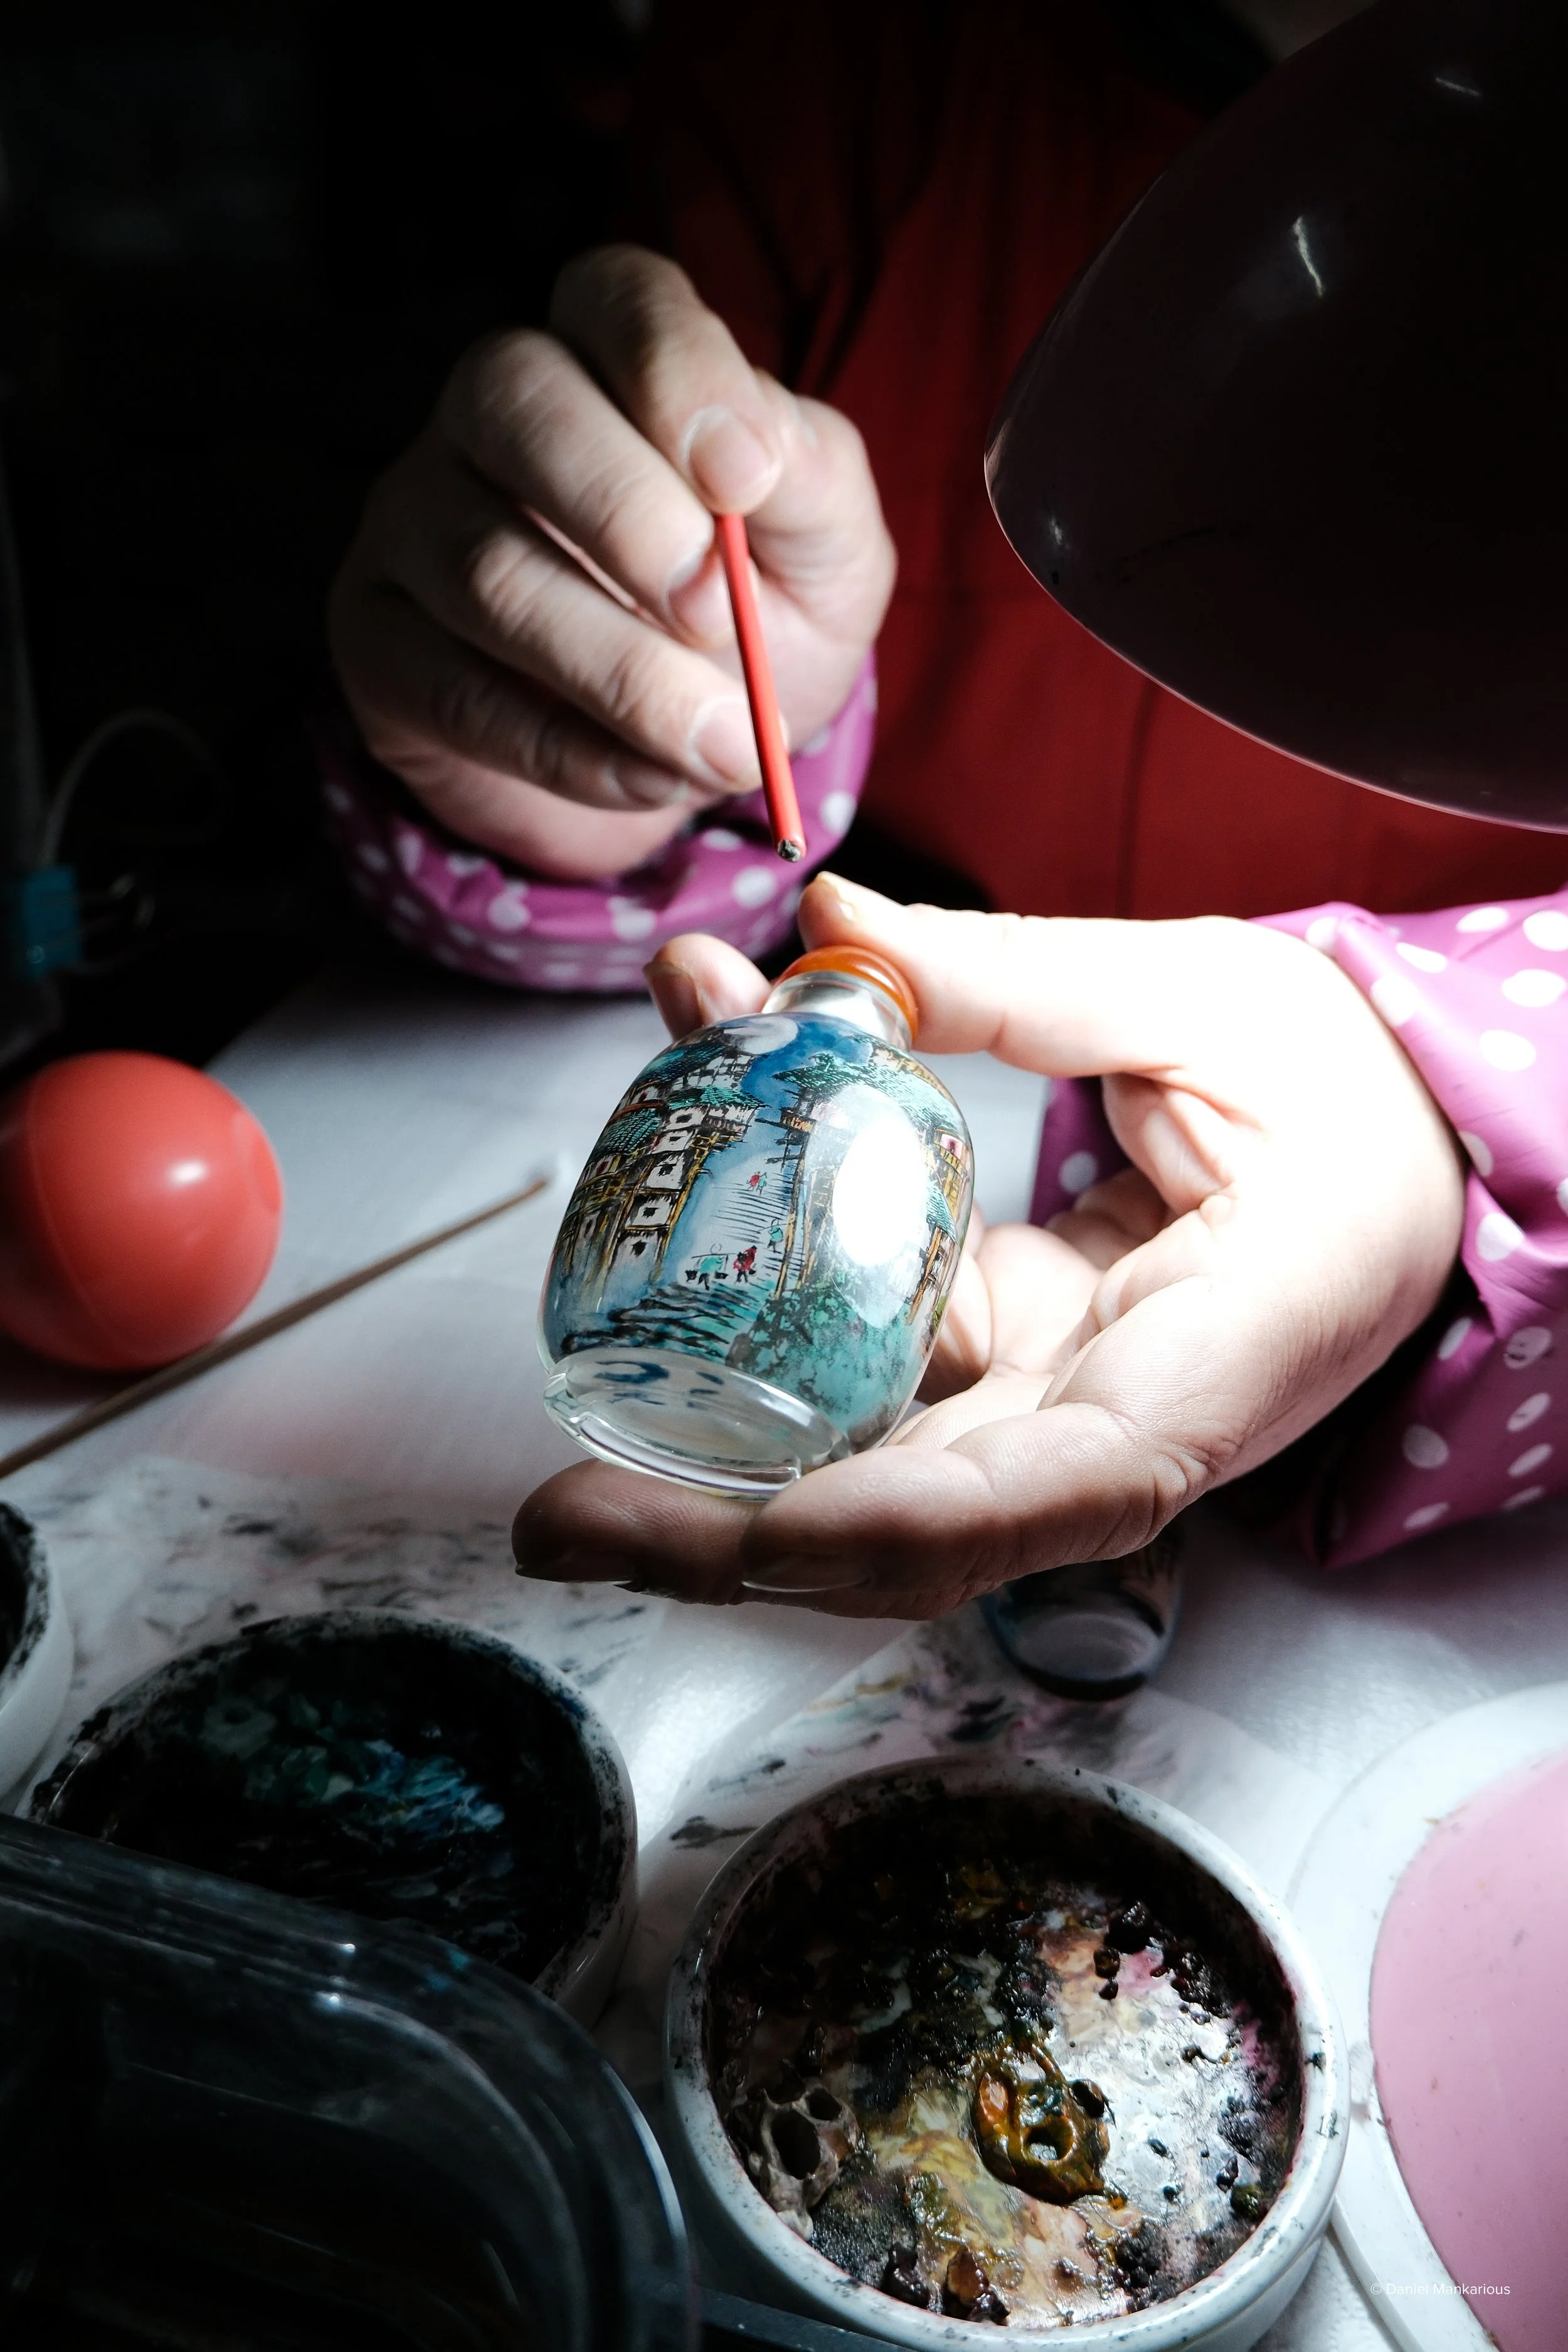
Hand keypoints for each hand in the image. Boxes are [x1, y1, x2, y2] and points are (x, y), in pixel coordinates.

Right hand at [328, 247, 893, 880]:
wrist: (686, 750)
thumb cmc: (758, 619)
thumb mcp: (824, 548)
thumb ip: (808, 482)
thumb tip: (751, 458)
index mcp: (609, 352)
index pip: (615, 295)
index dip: (675, 371)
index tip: (744, 479)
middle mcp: (491, 412)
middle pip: (512, 399)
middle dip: (626, 516)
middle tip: (718, 617)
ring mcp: (415, 518)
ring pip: (484, 568)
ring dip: (620, 673)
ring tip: (725, 745)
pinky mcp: (378, 637)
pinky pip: (457, 690)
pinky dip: (571, 751)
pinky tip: (655, 779)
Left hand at [513, 876, 1465, 1615]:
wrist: (1395, 1152)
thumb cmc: (1350, 1093)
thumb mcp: (1211, 998)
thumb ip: (1025, 976)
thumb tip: (828, 924)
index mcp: (1207, 1369)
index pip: (1041, 1498)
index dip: (886, 1529)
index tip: (742, 1529)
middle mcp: (1105, 1426)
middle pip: (904, 1530)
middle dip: (722, 1536)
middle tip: (549, 1514)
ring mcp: (1037, 1401)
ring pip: (854, 1445)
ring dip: (704, 1383)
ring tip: (589, 1256)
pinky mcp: (991, 1349)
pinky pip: (856, 1345)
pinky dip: (761, 1267)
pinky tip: (701, 1112)